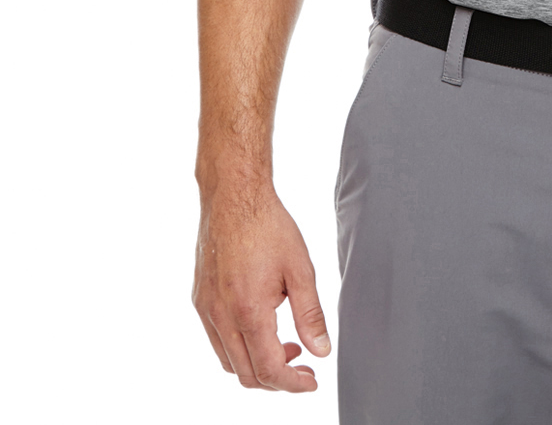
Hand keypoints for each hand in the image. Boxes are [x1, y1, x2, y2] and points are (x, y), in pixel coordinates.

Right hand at [193, 184, 330, 391]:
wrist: (233, 197)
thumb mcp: (300, 269)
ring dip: (258, 366)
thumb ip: (310, 315)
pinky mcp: (200, 301)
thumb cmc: (268, 227)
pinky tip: (262, 327)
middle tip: (303, 366)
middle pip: (247, 374)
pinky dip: (240, 348)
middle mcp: (221, 317)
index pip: (270, 370)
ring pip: (229, 362)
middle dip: (278, 380)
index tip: (312, 380)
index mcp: (248, 312)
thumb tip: (321, 350)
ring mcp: (206, 311)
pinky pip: (218, 341)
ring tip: (286, 346)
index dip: (293, 383)